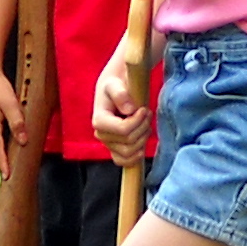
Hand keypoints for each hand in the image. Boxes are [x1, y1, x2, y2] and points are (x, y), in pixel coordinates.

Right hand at [90, 38, 150, 161]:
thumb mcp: (115, 84)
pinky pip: (123, 161)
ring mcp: (108, 144)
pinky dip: (134, 157)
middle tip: (147, 113)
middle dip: (143, 128)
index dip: (138, 121)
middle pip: (129, 142)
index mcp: (99, 120)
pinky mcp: (115, 149)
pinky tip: (142, 145)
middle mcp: (100, 135)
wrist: (114, 90)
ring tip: (145, 124)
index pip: (123, 130)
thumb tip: (129, 110)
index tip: (144, 109)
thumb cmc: (115, 85)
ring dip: (142, 139)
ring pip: (129, 152)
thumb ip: (120, 93)